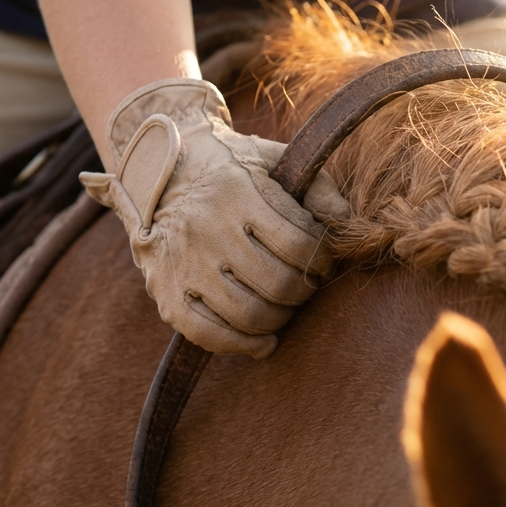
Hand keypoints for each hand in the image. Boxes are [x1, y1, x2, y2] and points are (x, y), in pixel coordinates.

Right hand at [80, 78, 348, 356]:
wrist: (157, 173)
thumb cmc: (231, 170)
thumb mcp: (273, 161)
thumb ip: (317, 188)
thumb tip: (348, 224)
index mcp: (238, 193)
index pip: (299, 244)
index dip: (322, 261)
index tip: (322, 262)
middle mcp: (208, 228)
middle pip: (277, 284)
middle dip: (303, 291)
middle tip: (305, 285)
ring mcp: (184, 264)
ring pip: (248, 313)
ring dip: (279, 319)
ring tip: (284, 307)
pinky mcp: (167, 293)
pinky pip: (209, 334)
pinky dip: (242, 345)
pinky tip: (262, 341)